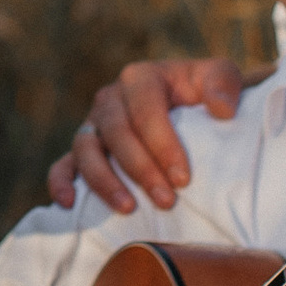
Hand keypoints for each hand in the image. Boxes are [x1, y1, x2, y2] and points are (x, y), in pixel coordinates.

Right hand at [46, 57, 250, 212]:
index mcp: (141, 78)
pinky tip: (69, 204)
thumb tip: (222, 109)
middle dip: (140, 168)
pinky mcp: (84, 149)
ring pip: (85, 148)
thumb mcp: (222, 77)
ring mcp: (93, 124)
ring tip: (128, 208)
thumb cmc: (206, 94)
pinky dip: (61, 182)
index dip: (162, 144)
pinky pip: (63, 164)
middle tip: (167, 201)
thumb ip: (224, 84)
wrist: (193, 107)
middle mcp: (111, 98)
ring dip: (103, 179)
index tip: (184, 178)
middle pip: (115, 132)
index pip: (145, 109)